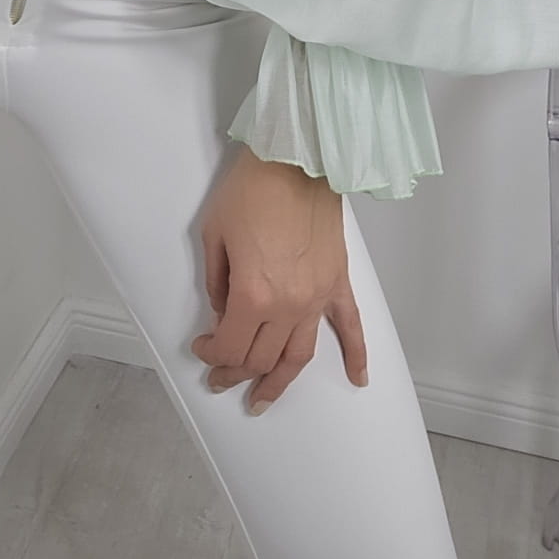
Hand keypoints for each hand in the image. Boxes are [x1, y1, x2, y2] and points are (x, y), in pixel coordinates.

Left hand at [190, 146, 367, 410]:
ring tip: (263, 399)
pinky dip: (357, 356)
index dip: (211, 353)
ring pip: (299, 356)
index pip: (231, 345)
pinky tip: (357, 379)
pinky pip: (351, 327)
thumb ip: (217, 281)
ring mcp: (317, 297)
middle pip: (262, 357)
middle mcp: (288, 306)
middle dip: (236, 372)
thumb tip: (224, 311)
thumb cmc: (251, 190)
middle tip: (220, 377)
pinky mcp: (338, 282)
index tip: (201, 346)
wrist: (297, 159)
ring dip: (279, 382)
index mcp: (254, 295)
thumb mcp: (214, 233)